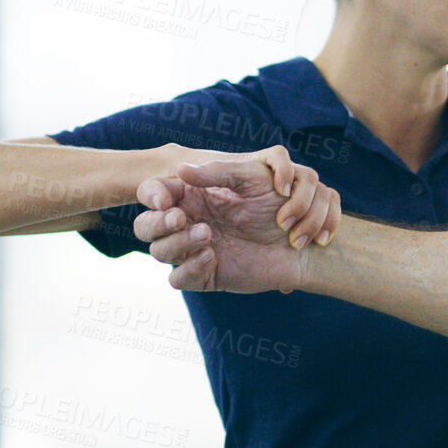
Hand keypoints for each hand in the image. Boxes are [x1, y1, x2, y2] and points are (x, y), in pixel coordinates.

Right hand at [132, 158, 340, 293]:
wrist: (301, 237)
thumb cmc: (277, 202)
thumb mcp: (249, 177)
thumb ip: (216, 173)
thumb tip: (182, 169)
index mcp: (191, 196)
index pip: (153, 193)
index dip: (151, 194)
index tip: (166, 199)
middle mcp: (187, 223)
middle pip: (145, 226)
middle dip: (157, 222)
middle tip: (181, 217)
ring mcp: (193, 250)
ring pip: (159, 251)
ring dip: (176, 243)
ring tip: (207, 233)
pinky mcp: (206, 275)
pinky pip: (179, 278)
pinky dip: (189, 268)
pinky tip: (210, 255)